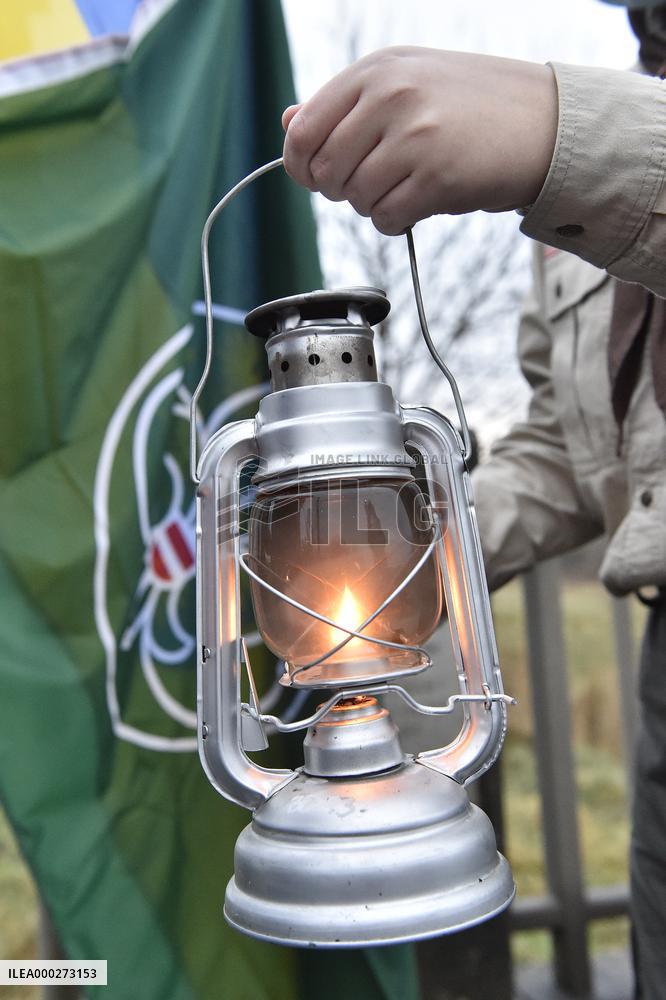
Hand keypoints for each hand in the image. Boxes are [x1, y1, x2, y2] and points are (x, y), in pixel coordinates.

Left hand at [282, 47, 557, 234]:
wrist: (543, 121)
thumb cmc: (471, 105)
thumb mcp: (405, 82)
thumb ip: (344, 104)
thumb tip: (289, 122)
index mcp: (375, 71)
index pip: (303, 131)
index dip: (302, 165)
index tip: (319, 175)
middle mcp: (390, 97)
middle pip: (325, 171)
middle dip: (341, 189)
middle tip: (373, 182)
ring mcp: (414, 136)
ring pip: (354, 198)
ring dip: (373, 205)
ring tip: (405, 186)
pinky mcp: (436, 177)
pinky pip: (386, 218)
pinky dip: (395, 221)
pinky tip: (419, 202)